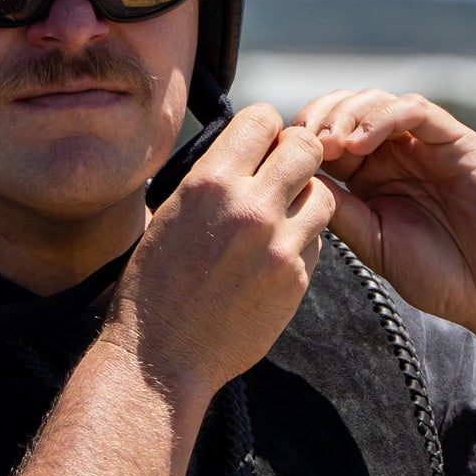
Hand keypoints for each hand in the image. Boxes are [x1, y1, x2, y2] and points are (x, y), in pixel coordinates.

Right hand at [106, 104, 334, 396]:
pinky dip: (302, 242)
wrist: (160, 357)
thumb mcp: (167, 215)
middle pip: (307, 147)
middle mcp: (249, 207)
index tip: (258, 148)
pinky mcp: (296, 279)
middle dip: (296, 156)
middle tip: (280, 177)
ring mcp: (279, 245)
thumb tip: (238, 153)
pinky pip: (317, 241)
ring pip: (324, 194)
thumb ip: (208, 180)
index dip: (264, 130)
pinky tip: (273, 258)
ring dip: (306, 200)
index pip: (263, 118)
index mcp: (209, 183)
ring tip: (280, 219)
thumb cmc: (152, 286)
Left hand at [291, 89, 475, 336]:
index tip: (279, 157)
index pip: (324, 139)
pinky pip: (416, 111)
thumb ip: (336, 208)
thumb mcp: (371, 242)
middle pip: (345, 110)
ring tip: (329, 143)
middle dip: (316, 118)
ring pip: (376, 102)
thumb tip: (291, 178)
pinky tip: (359, 142)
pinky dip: (383, 117)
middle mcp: (393, 154)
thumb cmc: (438, 275)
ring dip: (345, 114)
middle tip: (302, 142)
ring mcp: (424, 145)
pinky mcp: (456, 141)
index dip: (299, 139)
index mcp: (367, 177)